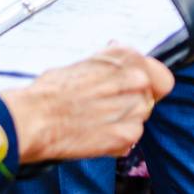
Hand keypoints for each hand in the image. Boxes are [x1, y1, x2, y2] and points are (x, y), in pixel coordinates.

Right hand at [0, 45, 173, 163]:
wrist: (33, 119)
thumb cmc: (50, 91)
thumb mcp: (84, 64)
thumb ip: (110, 64)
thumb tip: (116, 52)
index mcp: (127, 57)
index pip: (160, 77)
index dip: (150, 87)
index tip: (136, 93)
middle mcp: (137, 80)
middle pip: (150, 100)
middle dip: (131, 106)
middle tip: (105, 111)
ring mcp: (135, 108)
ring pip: (139, 120)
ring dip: (122, 124)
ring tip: (93, 123)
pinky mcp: (127, 135)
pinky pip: (130, 140)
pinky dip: (115, 142)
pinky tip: (92, 137)